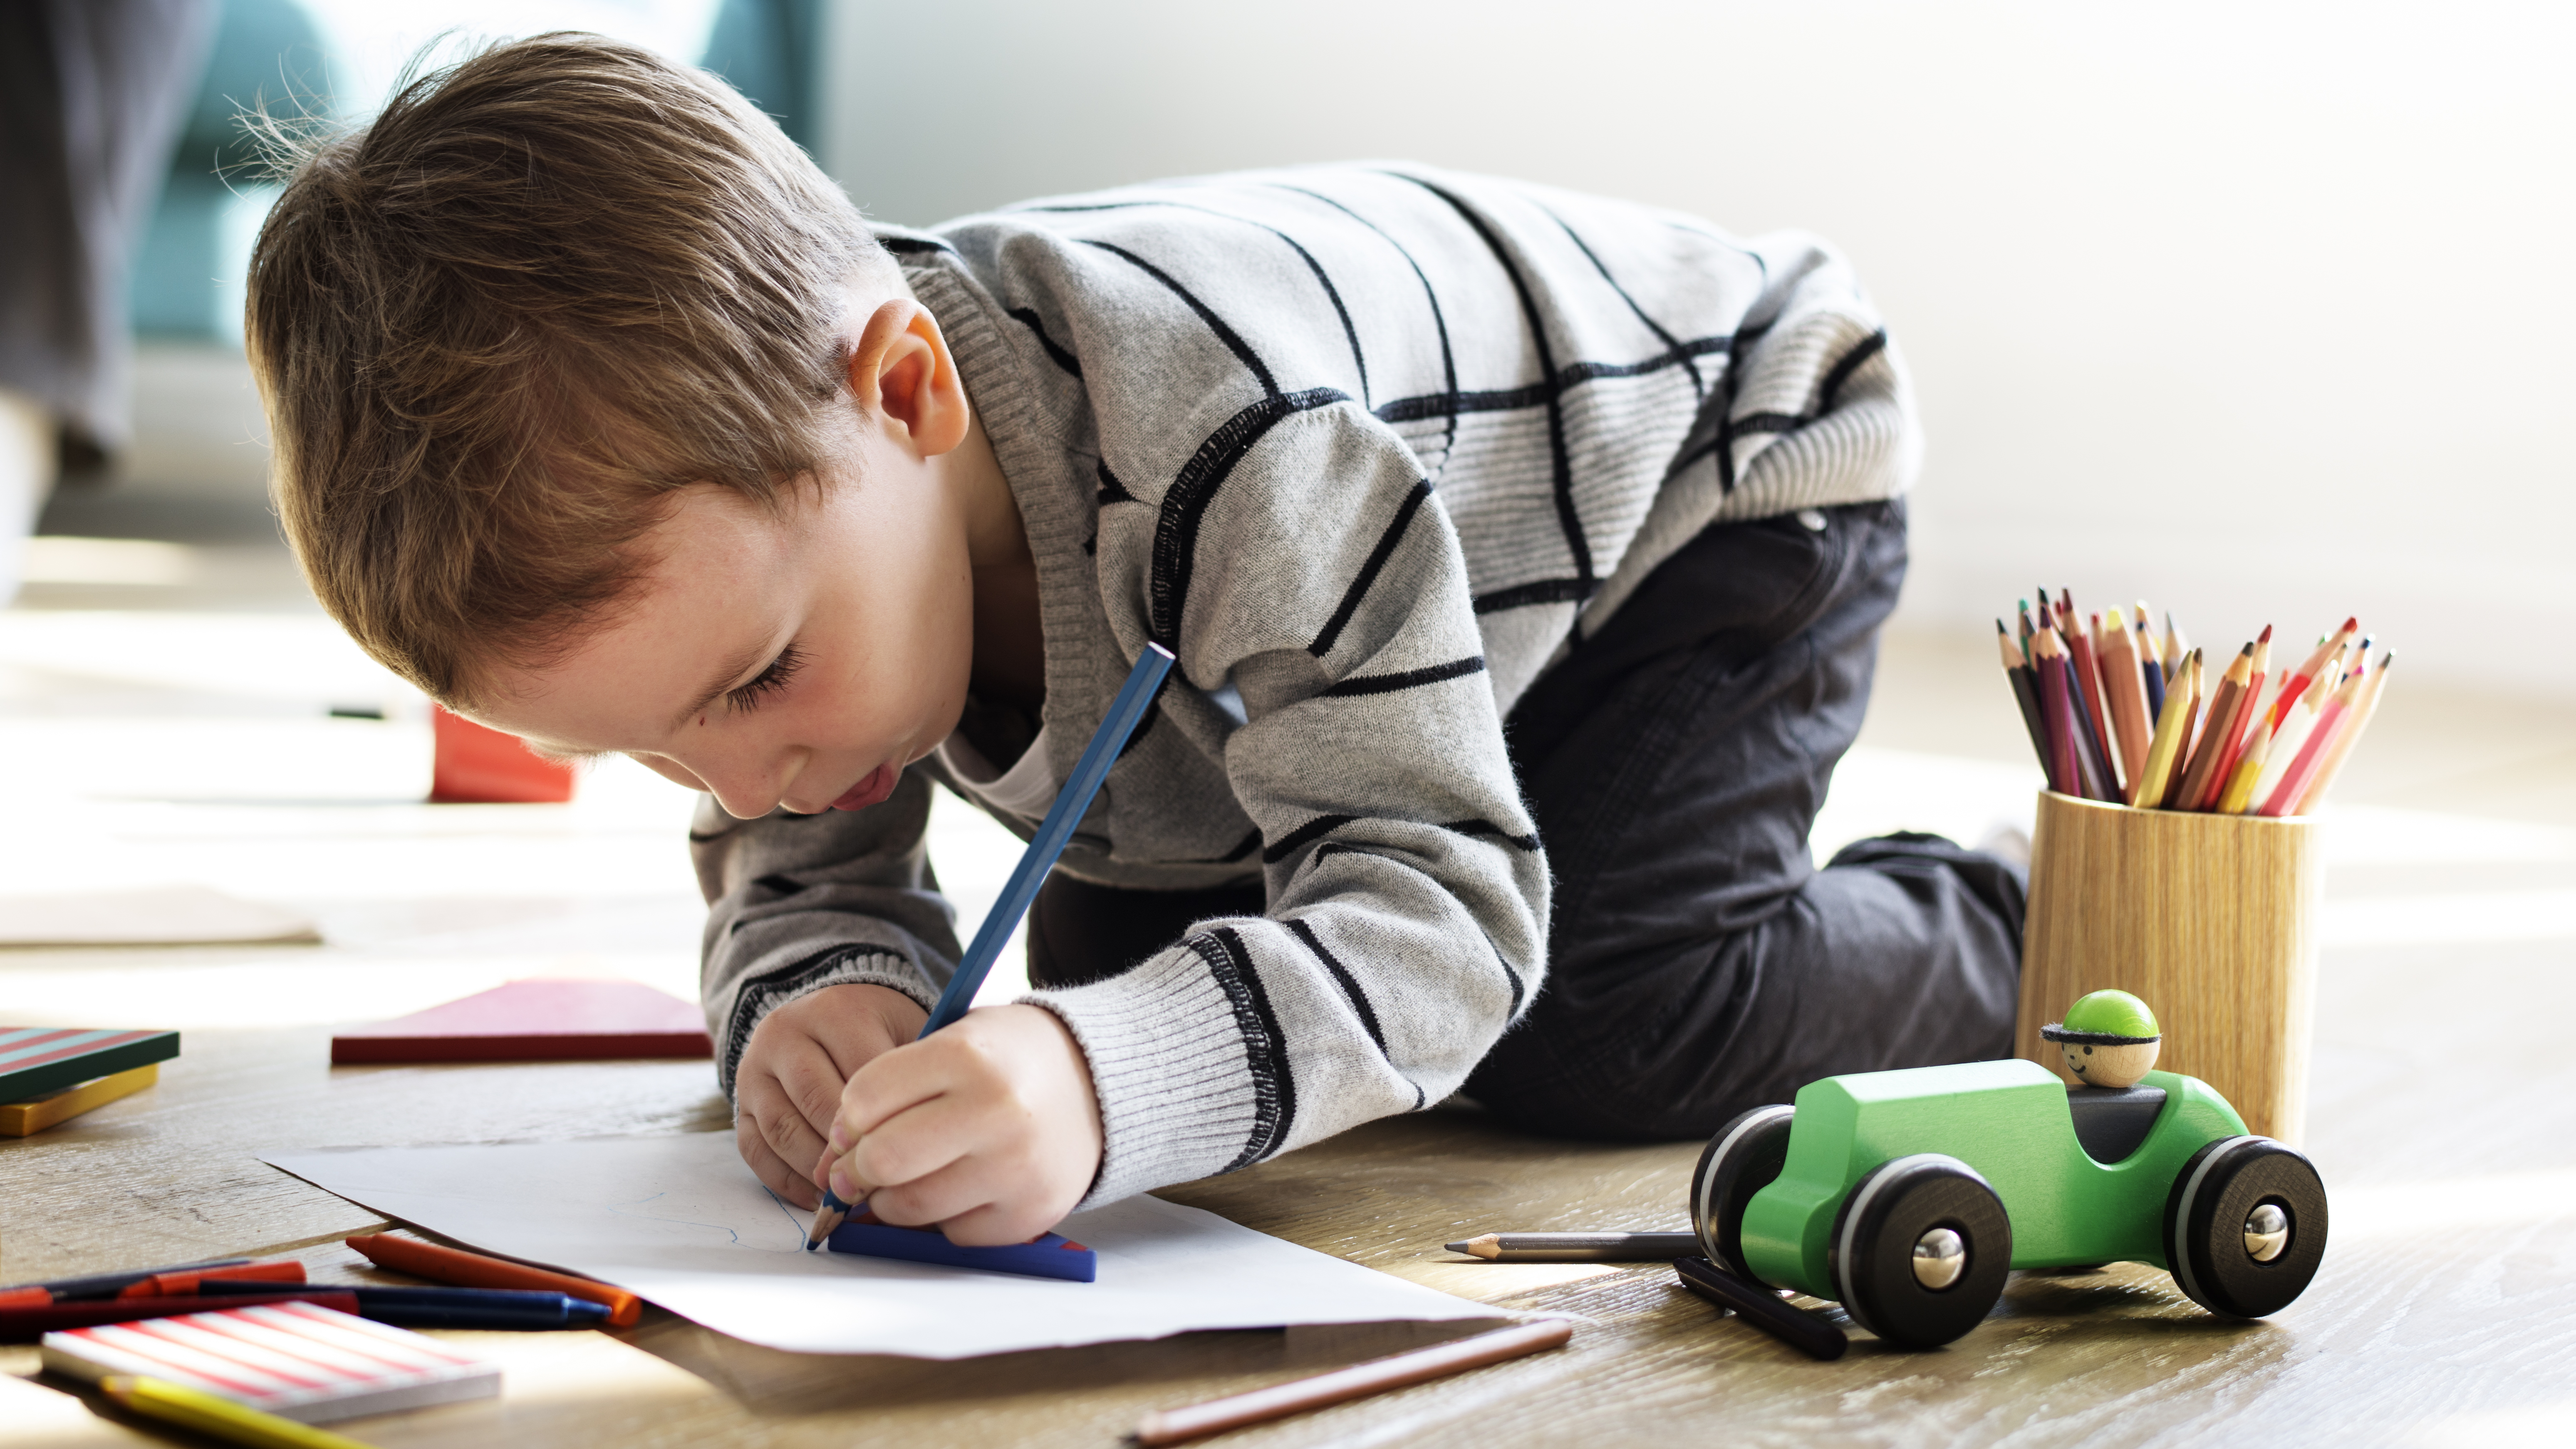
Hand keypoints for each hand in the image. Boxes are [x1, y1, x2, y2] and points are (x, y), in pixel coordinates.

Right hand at [734, 983, 926, 1209]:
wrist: (825, 1019)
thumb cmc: (878, 1033)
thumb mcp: (904, 1030)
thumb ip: (914, 1074)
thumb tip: (922, 1137)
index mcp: (833, 1011)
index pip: (861, 1071)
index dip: (885, 1117)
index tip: (908, 1150)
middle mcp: (785, 1034)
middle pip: (815, 1100)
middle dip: (848, 1149)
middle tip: (878, 1181)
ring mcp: (755, 1070)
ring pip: (782, 1129)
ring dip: (816, 1169)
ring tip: (849, 1193)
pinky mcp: (740, 1104)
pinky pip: (755, 1150)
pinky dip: (785, 1181)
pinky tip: (817, 1198)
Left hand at [816, 1003, 1103, 1245]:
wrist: (1097, 1085)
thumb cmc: (1009, 1061)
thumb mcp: (954, 1043)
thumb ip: (892, 1090)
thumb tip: (833, 1164)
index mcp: (968, 1057)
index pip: (864, 1100)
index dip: (846, 1119)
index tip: (853, 1125)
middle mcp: (996, 1113)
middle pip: (882, 1159)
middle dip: (856, 1168)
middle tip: (859, 1165)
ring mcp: (1016, 1169)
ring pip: (910, 1206)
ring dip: (892, 1199)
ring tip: (910, 1176)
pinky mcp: (1029, 1214)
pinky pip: (953, 1233)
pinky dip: (943, 1217)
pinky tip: (962, 1186)